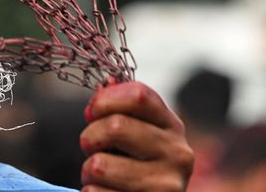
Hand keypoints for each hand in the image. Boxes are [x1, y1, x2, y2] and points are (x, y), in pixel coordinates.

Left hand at [79, 81, 193, 190]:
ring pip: (99, 165)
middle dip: (90, 137)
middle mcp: (177, 154)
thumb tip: (106, 84)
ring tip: (100, 176)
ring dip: (88, 171)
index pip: (138, 95)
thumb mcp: (137, 133)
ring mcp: (166, 185)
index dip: (105, 99)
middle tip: (90, 147)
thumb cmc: (136, 164)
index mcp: (171, 126)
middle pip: (115, 127)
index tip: (91, 112)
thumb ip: (121, 109)